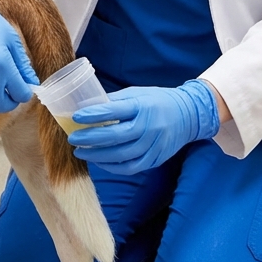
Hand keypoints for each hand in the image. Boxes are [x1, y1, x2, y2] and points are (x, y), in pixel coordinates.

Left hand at [68, 80, 219, 174]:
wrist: (188, 115)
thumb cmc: (157, 101)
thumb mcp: (136, 93)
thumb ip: (114, 101)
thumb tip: (86, 107)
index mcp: (142, 106)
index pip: (114, 110)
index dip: (93, 114)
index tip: (76, 116)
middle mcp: (149, 126)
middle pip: (115, 136)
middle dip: (90, 139)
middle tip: (73, 139)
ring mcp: (154, 145)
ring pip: (121, 155)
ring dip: (98, 156)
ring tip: (81, 152)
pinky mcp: (156, 159)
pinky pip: (131, 167)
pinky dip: (112, 166)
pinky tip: (99, 161)